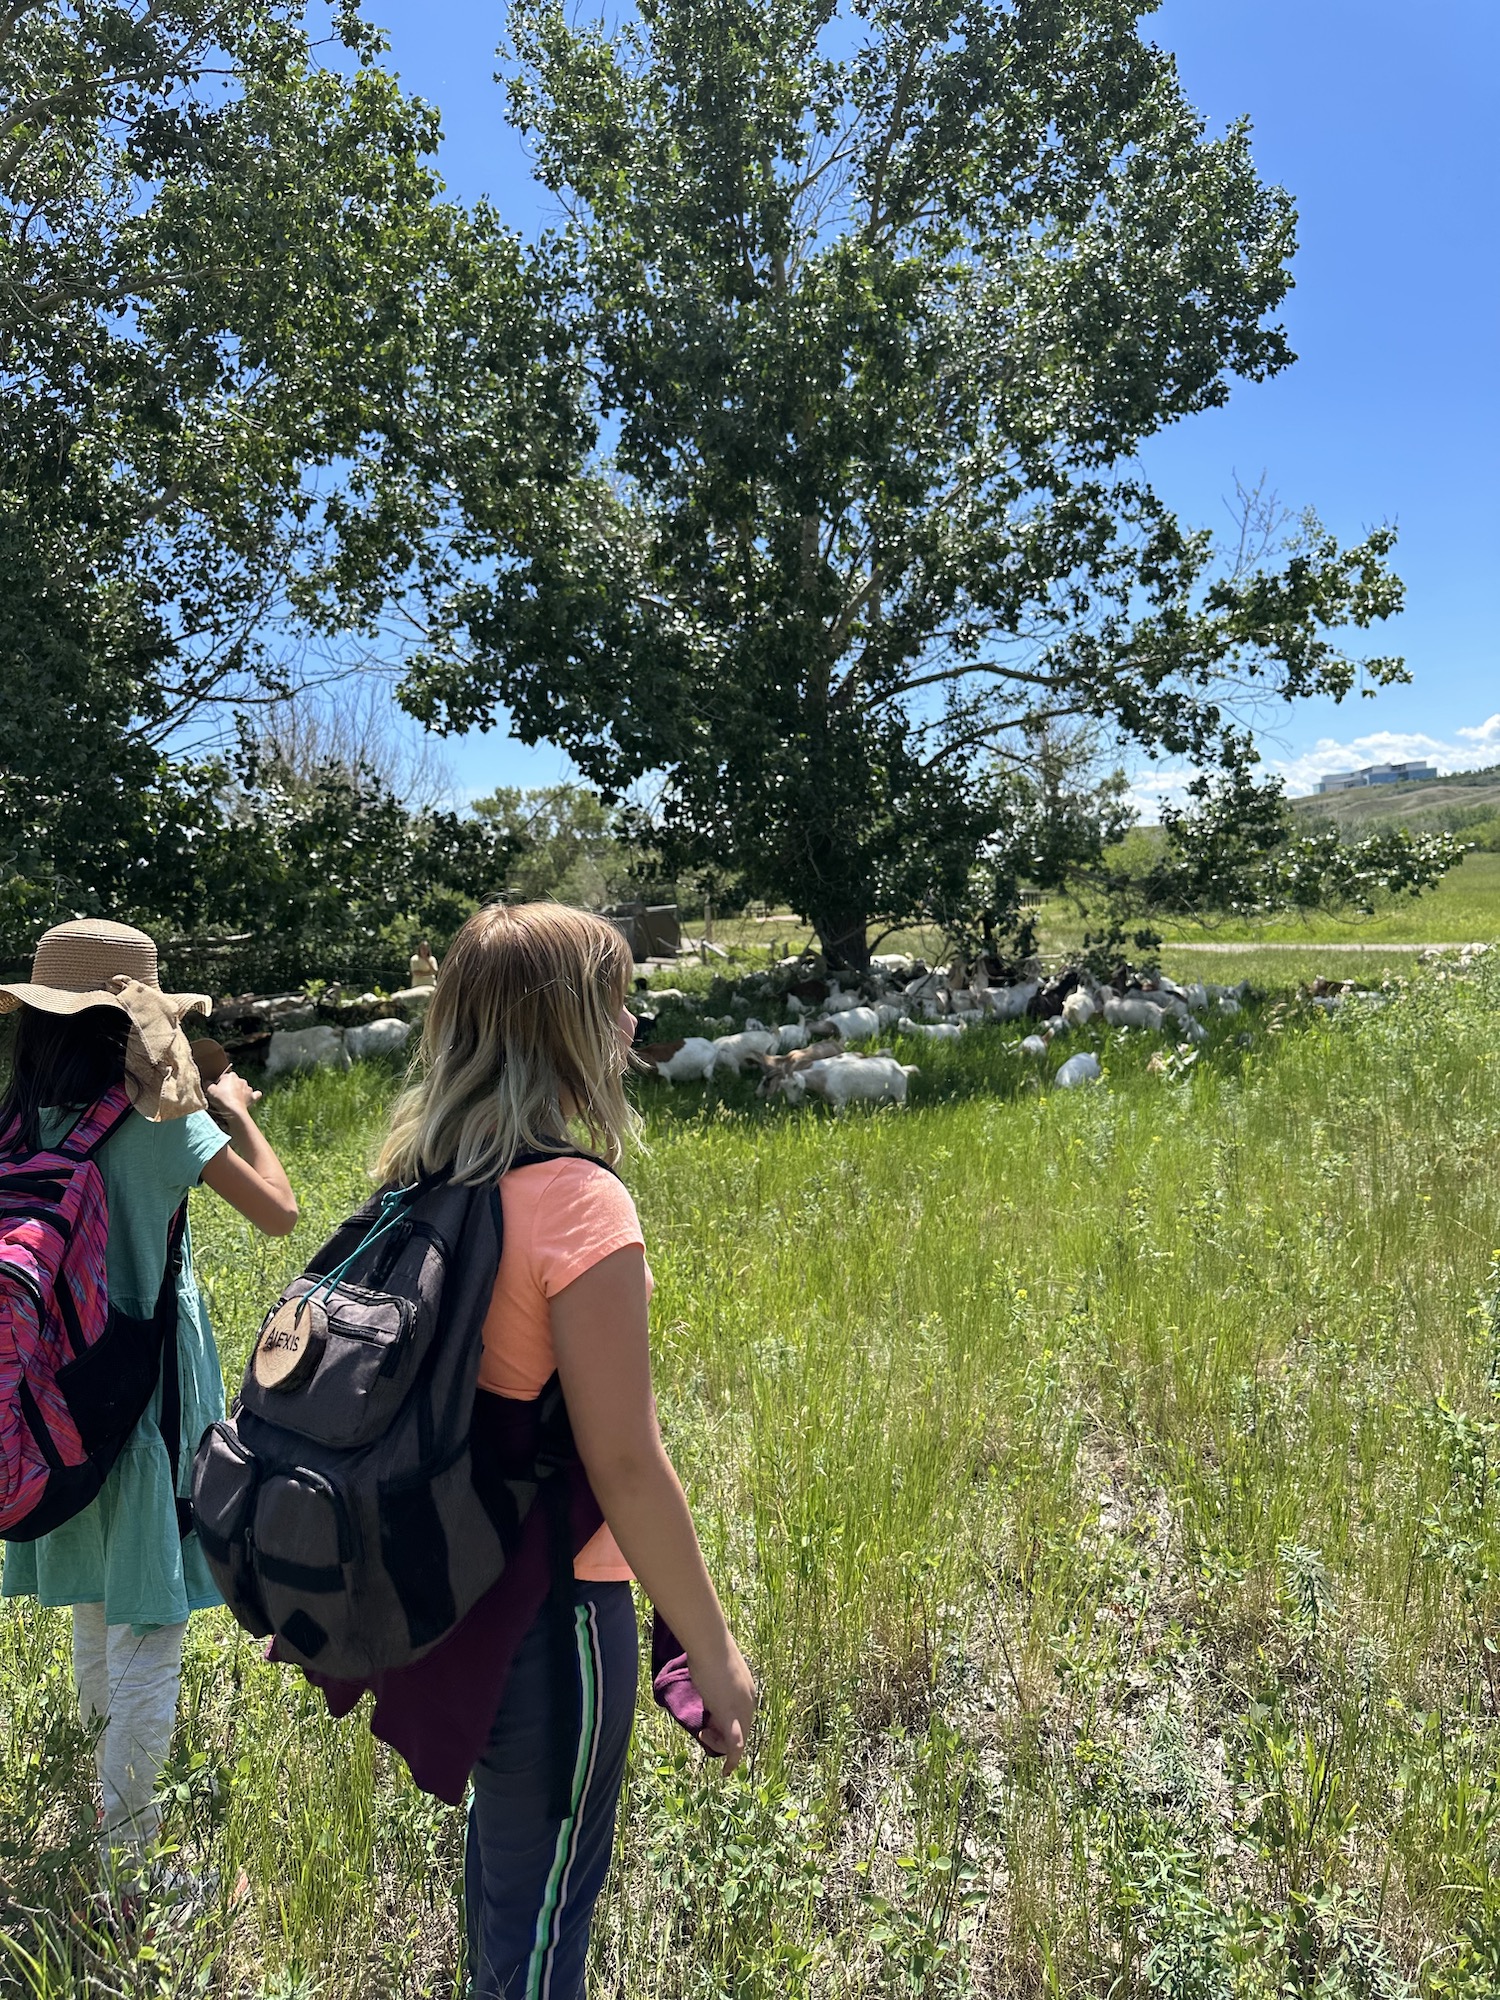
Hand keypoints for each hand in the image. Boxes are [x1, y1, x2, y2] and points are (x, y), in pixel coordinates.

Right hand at [207, 1070, 261, 1123]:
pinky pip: (255, 1094)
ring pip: (244, 1088)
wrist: (233, 1110)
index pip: (223, 1078)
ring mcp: (248, 1088)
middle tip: (224, 1097)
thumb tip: (207, 1082)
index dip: (219, 1085)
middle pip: (234, 1082)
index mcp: (230, 1076)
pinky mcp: (253, 1097)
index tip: (216, 1092)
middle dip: (230, 1088)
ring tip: (234, 1101)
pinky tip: (250, 1099)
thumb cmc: (221, 1099)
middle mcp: (241, 1080)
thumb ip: (208, 1084)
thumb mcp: (210, 1090)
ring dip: (240, 1092)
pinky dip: (253, 1096)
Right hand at [688, 1637, 755, 1773]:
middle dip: (722, 1738)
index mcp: (748, 1693)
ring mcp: (742, 1710)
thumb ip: (717, 1685)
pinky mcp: (730, 1714)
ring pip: (736, 1741)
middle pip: (742, 1732)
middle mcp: (749, 1703)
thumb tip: (708, 1687)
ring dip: (718, 1744)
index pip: (742, 1719)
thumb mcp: (716, 1672)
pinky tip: (727, 1772)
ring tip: (703, 1732)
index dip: (725, 1727)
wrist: (710, 1645)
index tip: (710, 1726)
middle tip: (704, 1731)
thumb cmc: (709, 1652)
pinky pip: (735, 1743)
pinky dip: (732, 1759)